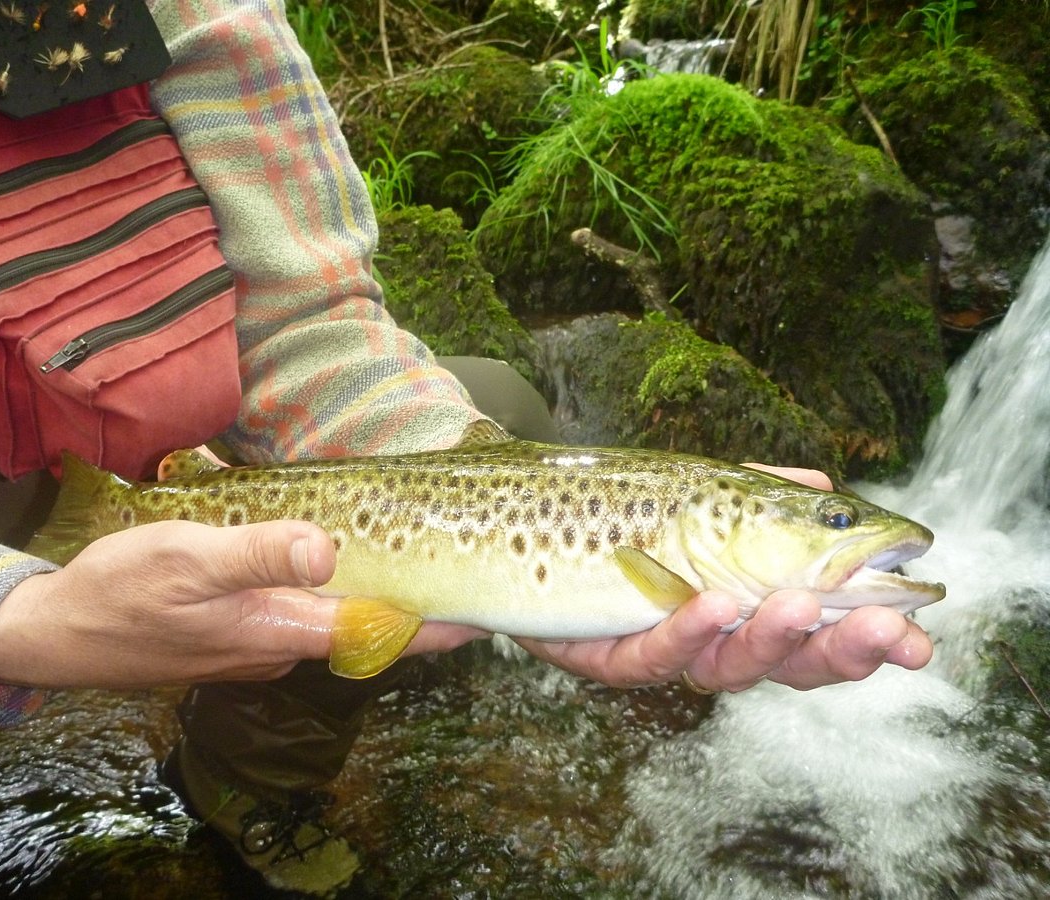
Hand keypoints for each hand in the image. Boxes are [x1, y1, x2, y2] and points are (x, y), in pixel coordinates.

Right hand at [0, 519, 481, 688]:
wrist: (58, 634)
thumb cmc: (121, 593)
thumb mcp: (189, 560)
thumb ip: (260, 555)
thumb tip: (327, 551)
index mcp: (276, 629)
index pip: (373, 633)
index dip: (429, 627)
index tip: (478, 616)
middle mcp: (274, 647)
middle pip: (358, 631)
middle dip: (405, 608)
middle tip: (446, 572)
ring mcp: (252, 647)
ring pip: (324, 623)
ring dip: (361, 597)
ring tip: (396, 559)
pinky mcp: (231, 638)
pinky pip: (290, 617)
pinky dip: (316, 594)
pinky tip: (314, 562)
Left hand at [515, 464, 933, 691]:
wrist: (503, 522)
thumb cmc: (609, 512)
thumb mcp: (693, 494)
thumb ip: (756, 493)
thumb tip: (827, 487)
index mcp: (735, 608)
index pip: (812, 633)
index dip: (865, 637)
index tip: (922, 629)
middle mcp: (701, 641)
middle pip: (782, 665)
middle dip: (840, 651)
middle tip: (891, 632)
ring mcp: (652, 650)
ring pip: (720, 668)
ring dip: (768, 636)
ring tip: (802, 602)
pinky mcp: (600, 654)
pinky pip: (648, 655)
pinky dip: (686, 630)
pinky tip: (716, 602)